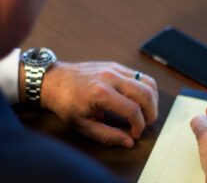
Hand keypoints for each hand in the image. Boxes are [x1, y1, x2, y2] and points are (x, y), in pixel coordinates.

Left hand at [20, 61, 157, 147]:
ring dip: (152, 99)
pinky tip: (138, 99)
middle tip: (145, 124)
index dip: (139, 126)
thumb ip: (107, 135)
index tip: (135, 134)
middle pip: (146, 94)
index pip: (133, 110)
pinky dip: (145, 89)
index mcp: (101, 93)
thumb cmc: (65, 103)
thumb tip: (129, 142)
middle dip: (151, 113)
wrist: (54, 80)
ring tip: (146, 111)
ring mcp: (115, 69)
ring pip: (147, 81)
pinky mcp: (116, 65)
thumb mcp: (82, 125)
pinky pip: (140, 76)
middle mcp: (111, 78)